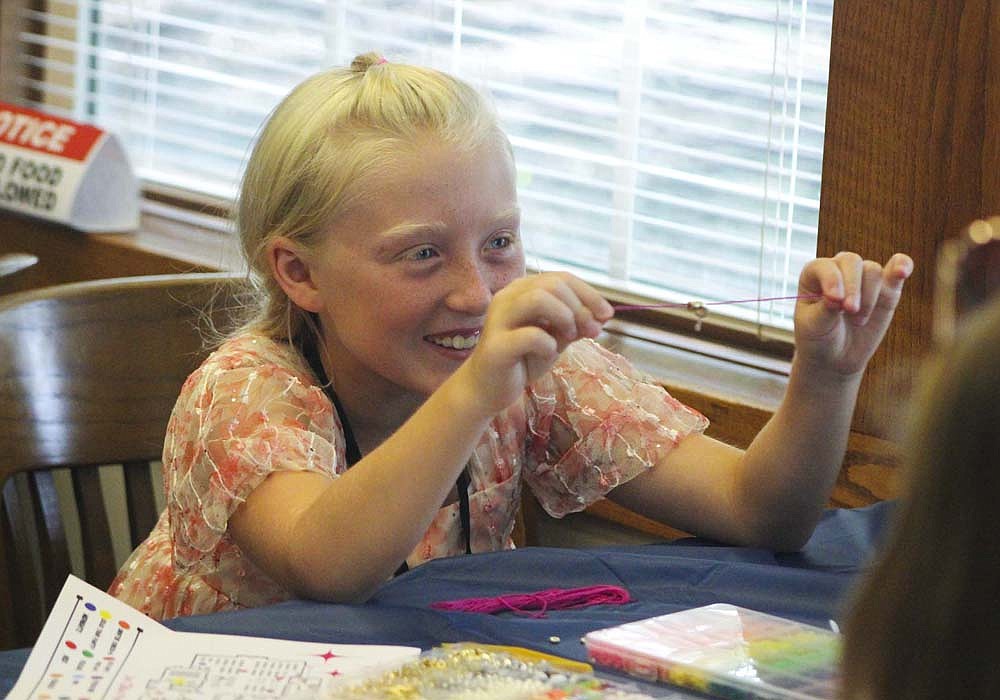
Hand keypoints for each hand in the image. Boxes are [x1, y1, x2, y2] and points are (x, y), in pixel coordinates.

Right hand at [456, 272, 613, 415]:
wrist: (488, 390)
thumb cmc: (523, 360)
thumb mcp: (556, 338)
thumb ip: (575, 324)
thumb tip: (603, 315)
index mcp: (521, 290)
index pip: (561, 278)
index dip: (589, 294)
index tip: (607, 315)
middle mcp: (507, 298)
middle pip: (552, 284)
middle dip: (580, 307)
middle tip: (592, 332)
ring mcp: (498, 319)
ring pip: (538, 299)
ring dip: (564, 317)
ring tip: (569, 338)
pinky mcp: (496, 346)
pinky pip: (531, 335)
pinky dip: (549, 344)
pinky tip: (547, 354)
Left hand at [794, 252, 913, 375]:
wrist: (836, 356)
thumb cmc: (818, 338)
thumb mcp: (814, 327)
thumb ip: (825, 310)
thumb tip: (840, 296)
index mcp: (814, 274)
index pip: (826, 267)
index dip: (832, 280)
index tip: (835, 302)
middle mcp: (839, 269)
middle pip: (852, 261)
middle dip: (854, 288)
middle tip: (851, 311)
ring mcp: (863, 277)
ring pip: (872, 271)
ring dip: (869, 297)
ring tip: (858, 321)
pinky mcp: (887, 288)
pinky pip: (898, 267)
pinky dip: (902, 266)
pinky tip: (903, 272)